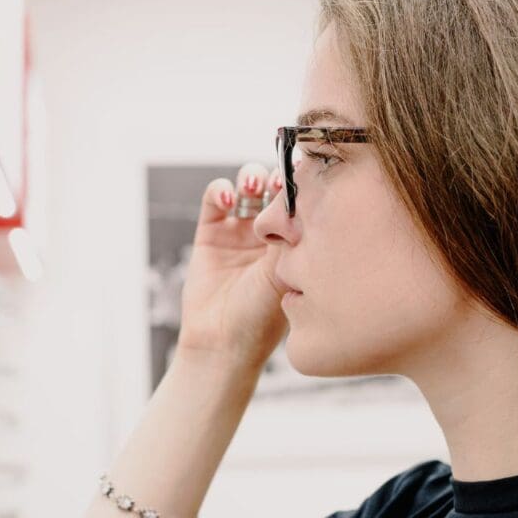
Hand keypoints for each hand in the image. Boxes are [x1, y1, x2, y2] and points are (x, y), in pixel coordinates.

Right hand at [177, 163, 289, 370]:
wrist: (223, 342)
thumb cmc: (263, 317)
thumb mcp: (287, 273)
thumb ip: (292, 235)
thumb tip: (304, 196)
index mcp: (296, 241)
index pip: (303, 199)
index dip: (303, 183)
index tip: (307, 175)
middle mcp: (269, 232)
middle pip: (276, 186)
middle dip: (278, 177)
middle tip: (280, 183)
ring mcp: (239, 230)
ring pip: (247, 186)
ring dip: (251, 178)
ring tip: (253, 188)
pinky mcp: (210, 232)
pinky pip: (214, 198)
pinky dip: (219, 190)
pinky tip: (227, 199)